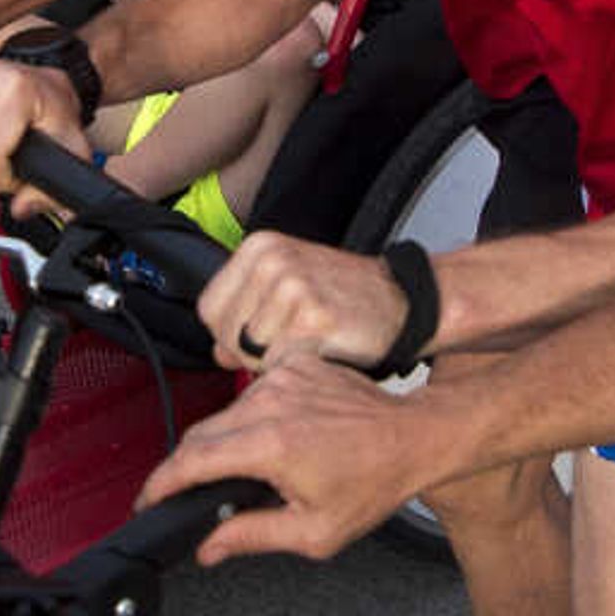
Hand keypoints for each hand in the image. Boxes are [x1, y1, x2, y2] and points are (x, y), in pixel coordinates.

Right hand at [131, 349, 466, 562]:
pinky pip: (251, 394)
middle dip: (185, 468)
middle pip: (200, 436)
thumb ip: (252, 537)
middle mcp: (270, 403)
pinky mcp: (292, 365)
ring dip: (221, 443)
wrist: (413, 436)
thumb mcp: (315, 530)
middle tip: (186, 495)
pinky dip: (250, 418)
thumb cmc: (374, 482)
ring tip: (244, 471)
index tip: (148, 500)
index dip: (160, 484)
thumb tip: (208, 546)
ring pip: (223, 414)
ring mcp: (280, 378)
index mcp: (271, 445)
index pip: (191, 461)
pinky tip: (274, 439)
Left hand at [201, 231, 404, 371]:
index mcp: (260, 248)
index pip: (208, 309)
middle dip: (252, 353)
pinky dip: (298, 367)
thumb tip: (217, 352)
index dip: (229, 335)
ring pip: (251, 353)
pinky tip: (323, 349)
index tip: (258, 338)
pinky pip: (280, 362)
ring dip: (278, 362)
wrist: (405, 302)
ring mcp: (292, 286)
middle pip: (226, 334)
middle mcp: (271, 261)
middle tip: (292, 343)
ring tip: (310, 343)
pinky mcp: (313, 316)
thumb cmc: (347, 299)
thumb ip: (246, 315)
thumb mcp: (290, 290)